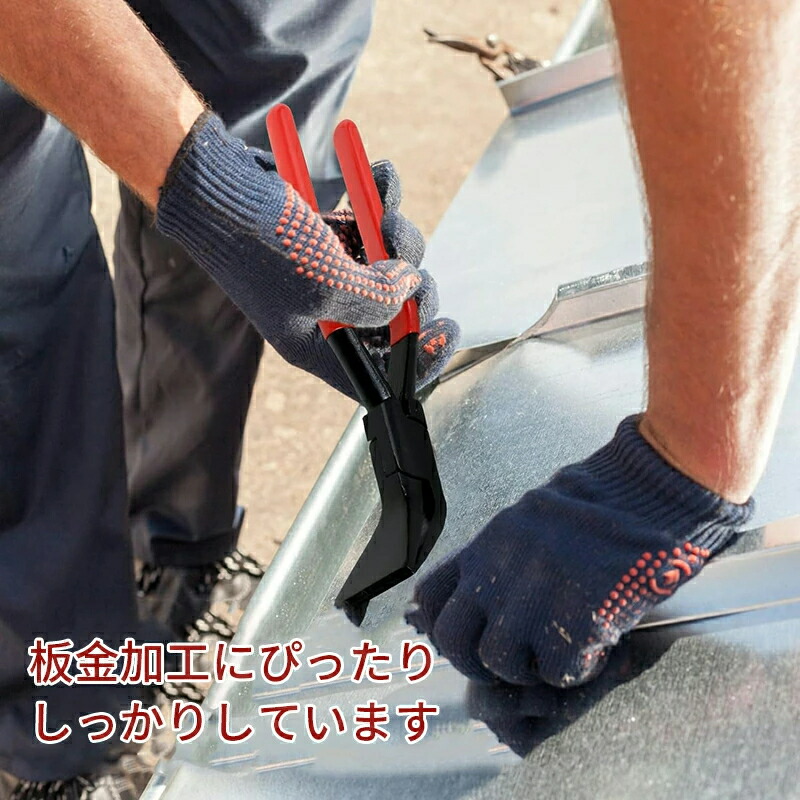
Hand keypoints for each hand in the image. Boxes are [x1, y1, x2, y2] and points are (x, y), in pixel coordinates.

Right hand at [156, 111, 458, 398]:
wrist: (214, 185)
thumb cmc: (260, 243)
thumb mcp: (323, 284)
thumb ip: (376, 299)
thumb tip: (411, 286)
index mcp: (317, 345)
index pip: (378, 373)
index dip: (419, 359)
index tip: (446, 330)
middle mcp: (325, 314)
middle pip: (393, 318)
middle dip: (413, 291)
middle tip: (413, 268)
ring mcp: (329, 272)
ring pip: (390, 267)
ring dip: (400, 237)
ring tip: (386, 215)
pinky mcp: (328, 234)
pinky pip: (370, 222)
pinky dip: (383, 197)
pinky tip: (381, 175)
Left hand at [407, 417, 752, 687]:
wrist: (648, 491)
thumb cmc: (597, 503)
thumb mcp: (529, 520)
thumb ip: (500, 558)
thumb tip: (479, 593)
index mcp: (487, 546)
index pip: (430, 597)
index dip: (441, 627)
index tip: (464, 638)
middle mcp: (498, 573)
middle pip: (453, 641)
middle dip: (476, 662)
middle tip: (508, 663)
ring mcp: (533, 599)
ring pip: (500, 663)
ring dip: (528, 668)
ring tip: (558, 651)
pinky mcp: (575, 622)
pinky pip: (555, 671)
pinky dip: (574, 669)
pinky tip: (592, 648)